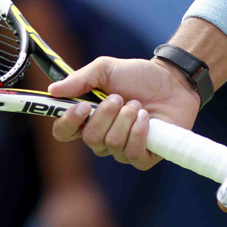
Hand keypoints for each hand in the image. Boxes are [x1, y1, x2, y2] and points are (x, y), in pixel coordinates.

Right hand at [49, 56, 199, 169]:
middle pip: (90, 139)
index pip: (63, 132)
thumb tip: (53, 90)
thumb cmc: (138, 76)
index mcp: (87, 118)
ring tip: (138, 105)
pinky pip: (132, 154)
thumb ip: (80, 79)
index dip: (68, 123)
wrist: (173, 81)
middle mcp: (101, 137)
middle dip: (106, 115)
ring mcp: (122, 150)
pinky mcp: (143, 157)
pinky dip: (139, 132)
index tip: (81, 106)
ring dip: (126, 119)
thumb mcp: (106, 69)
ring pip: (112, 144)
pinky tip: (146, 118)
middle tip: (120, 97)